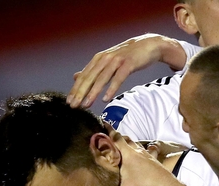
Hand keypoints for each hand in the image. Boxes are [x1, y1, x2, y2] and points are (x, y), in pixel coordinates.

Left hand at [68, 34, 185, 107]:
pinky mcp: (128, 64)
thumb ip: (93, 70)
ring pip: (101, 79)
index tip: (69, 102)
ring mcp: (116, 61)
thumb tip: (76, 77)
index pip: (84, 76)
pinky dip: (111, 88)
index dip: (75, 89)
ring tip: (86, 104)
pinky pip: (118, 78)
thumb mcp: (109, 61)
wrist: (149, 45)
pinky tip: (106, 98)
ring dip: (92, 92)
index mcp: (98, 59)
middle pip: (89, 78)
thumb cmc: (129, 56)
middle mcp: (104, 59)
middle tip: (73, 105)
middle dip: (80, 93)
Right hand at [110, 134, 188, 185]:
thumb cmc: (145, 185)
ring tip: (122, 143)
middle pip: (125, 139)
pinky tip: (147, 149)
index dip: (107, 129)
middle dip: (116, 137)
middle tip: (107, 137)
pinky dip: (143, 149)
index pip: (115, 137)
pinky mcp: (154, 160)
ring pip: (136, 144)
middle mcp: (136, 150)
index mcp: (127, 153)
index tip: (101, 122)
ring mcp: (147, 154)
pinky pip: (147, 150)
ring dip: (129, 142)